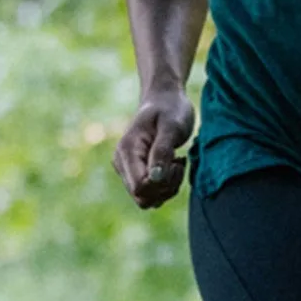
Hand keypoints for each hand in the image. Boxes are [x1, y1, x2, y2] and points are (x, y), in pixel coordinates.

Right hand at [113, 86, 195, 207]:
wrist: (165, 100)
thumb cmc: (170, 109)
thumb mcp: (171, 126)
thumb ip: (162, 151)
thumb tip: (155, 178)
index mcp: (127, 151)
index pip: (140, 187)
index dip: (161, 183)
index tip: (175, 162)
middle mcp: (122, 164)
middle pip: (142, 197)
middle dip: (166, 187)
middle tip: (179, 164)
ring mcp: (128, 171)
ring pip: (148, 200)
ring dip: (169, 188)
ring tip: (177, 163)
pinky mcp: (138, 174)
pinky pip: (152, 194)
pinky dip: (168, 186)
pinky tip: (174, 166)